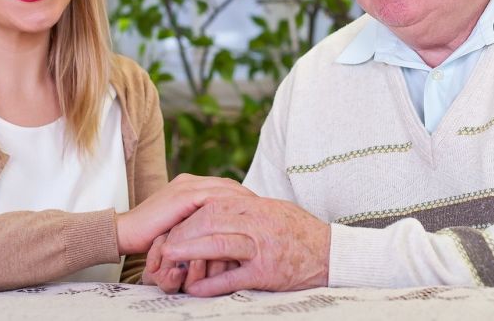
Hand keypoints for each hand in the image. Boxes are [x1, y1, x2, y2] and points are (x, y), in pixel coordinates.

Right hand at [116, 174, 252, 254]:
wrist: (125, 233)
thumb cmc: (152, 236)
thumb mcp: (183, 227)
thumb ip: (201, 222)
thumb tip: (227, 232)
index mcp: (190, 185)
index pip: (225, 188)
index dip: (245, 198)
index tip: (262, 210)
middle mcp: (190, 181)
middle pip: (229, 186)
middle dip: (250, 198)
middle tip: (269, 211)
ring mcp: (186, 186)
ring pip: (225, 190)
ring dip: (244, 201)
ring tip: (262, 214)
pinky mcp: (183, 195)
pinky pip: (214, 198)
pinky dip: (230, 205)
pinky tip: (244, 215)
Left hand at [155, 196, 330, 295]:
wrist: (330, 254)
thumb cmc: (299, 231)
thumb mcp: (273, 210)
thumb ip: (246, 207)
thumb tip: (216, 205)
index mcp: (257, 206)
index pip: (214, 205)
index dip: (191, 215)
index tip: (174, 224)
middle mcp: (258, 224)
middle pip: (211, 222)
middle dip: (183, 232)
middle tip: (164, 242)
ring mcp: (262, 249)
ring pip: (219, 245)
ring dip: (190, 253)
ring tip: (169, 259)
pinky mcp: (266, 273)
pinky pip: (233, 278)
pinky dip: (211, 284)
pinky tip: (194, 289)